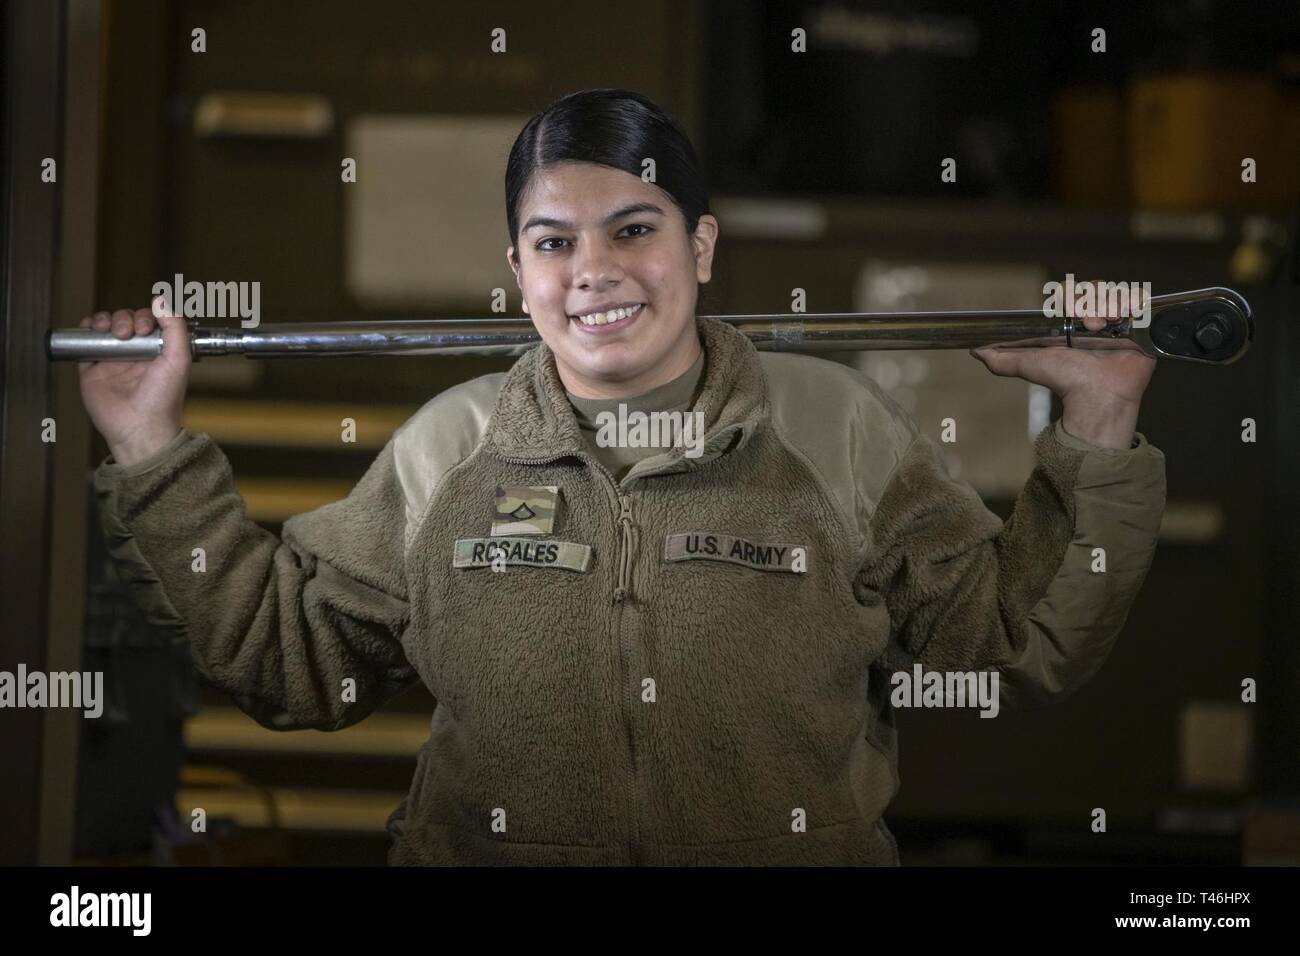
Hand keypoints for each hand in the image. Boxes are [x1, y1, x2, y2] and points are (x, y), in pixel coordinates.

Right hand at [77, 298, 191, 466]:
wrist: (138, 426)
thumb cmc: (162, 398)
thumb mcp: (178, 360)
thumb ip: (175, 328)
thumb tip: (162, 301)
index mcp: (157, 350)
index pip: (148, 321)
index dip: (145, 317)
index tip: (145, 328)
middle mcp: (135, 353)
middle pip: (125, 320)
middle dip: (124, 319)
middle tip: (126, 333)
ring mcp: (113, 360)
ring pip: (104, 328)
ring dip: (104, 320)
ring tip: (108, 330)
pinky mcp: (92, 369)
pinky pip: (85, 344)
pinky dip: (85, 330)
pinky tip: (89, 328)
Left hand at [970, 285, 1155, 448]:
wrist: (1097, 396)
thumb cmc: (1065, 381)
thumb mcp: (1028, 365)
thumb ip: (1002, 359)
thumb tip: (976, 352)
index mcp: (1071, 326)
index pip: (1072, 293)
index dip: (1071, 293)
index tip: (1066, 303)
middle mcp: (1094, 322)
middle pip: (1095, 289)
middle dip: (1088, 300)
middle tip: (1084, 321)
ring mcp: (1117, 324)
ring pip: (1114, 293)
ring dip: (1105, 306)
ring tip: (1100, 327)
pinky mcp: (1137, 328)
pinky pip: (1136, 302)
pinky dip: (1126, 307)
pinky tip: (1118, 324)